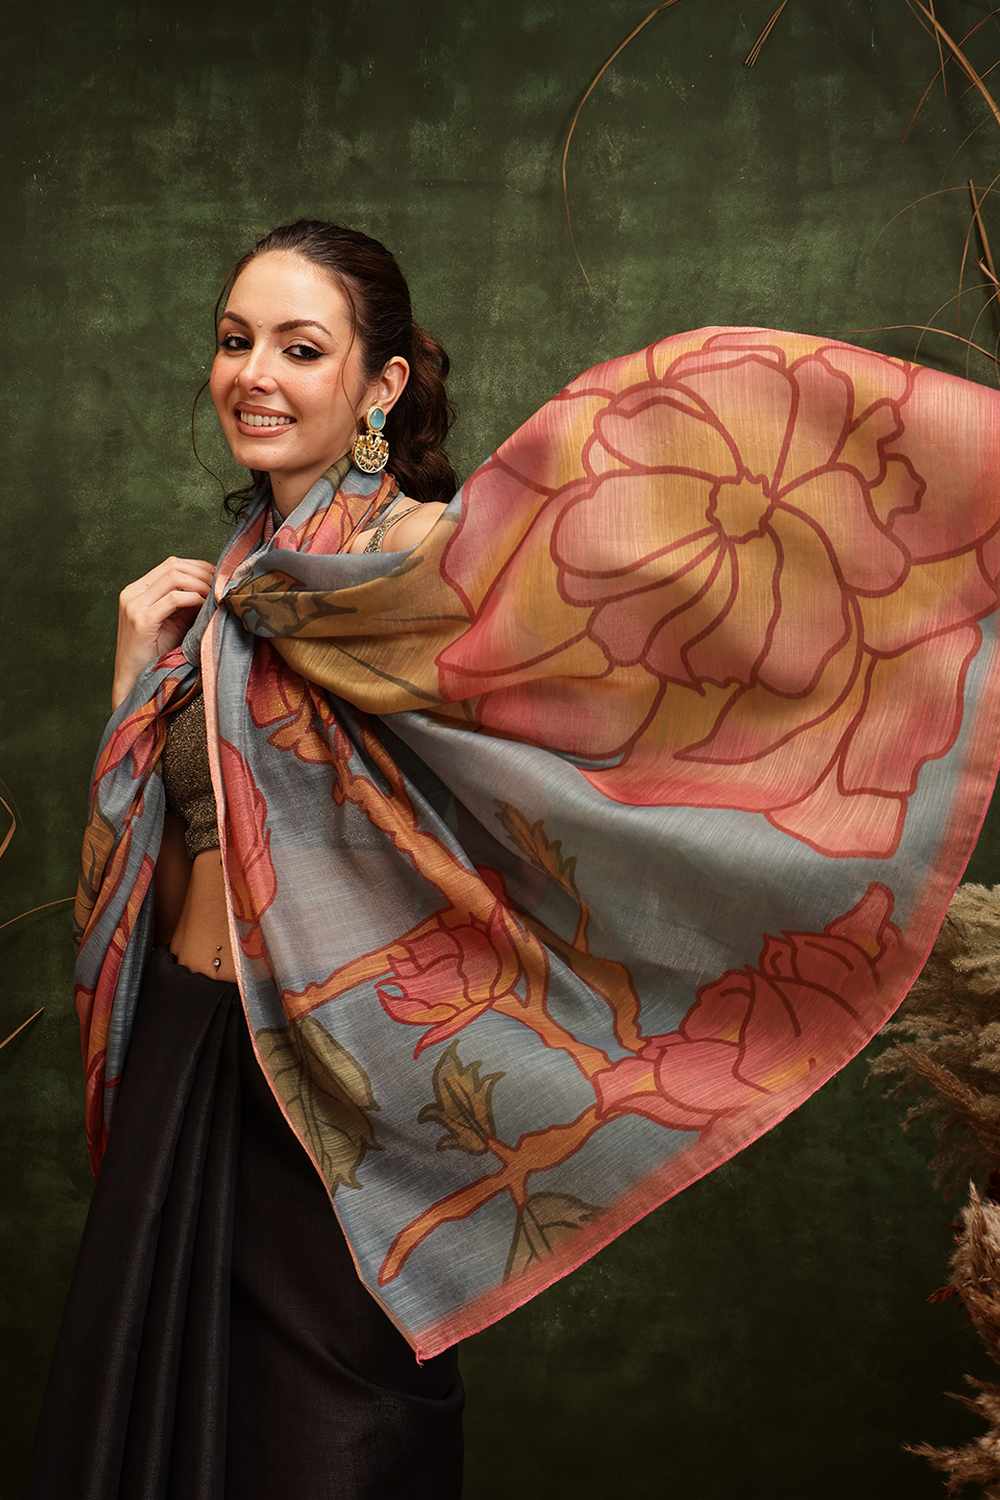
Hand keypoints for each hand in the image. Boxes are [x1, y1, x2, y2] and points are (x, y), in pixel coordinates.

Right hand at [112, 555, 214, 709]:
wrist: (135, 682)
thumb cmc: (157, 654)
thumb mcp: (173, 621)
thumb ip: (187, 602)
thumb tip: (216, 586)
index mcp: (137, 590)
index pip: (171, 565)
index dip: (199, 567)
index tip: (219, 578)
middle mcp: (132, 593)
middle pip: (173, 566)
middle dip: (203, 573)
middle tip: (222, 586)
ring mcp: (134, 605)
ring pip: (174, 577)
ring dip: (200, 584)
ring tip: (215, 597)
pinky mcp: (141, 620)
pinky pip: (173, 598)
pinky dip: (194, 599)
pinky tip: (205, 607)